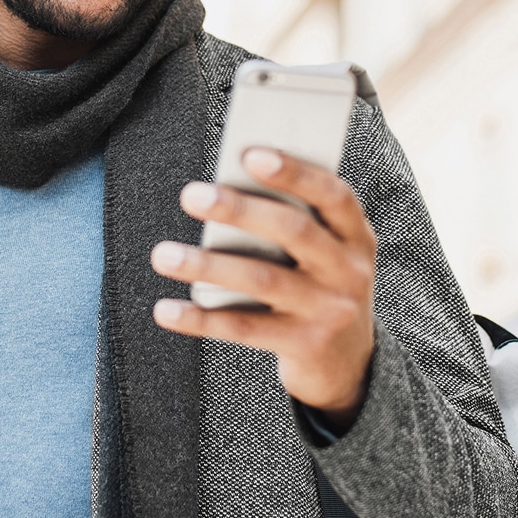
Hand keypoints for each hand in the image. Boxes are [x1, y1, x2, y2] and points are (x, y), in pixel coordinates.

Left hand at [151, 148, 376, 430]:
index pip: (333, 194)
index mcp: (355, 235)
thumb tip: (222, 190)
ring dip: (207, 265)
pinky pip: (245, 328)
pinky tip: (166, 309)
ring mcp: (329, 311)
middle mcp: (349, 270)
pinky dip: (201, 319)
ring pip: (262, 280)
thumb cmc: (317, 285)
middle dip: (239, 210)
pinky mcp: (304, 345)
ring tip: (163, 254)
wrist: (347, 363)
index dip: (295, 172)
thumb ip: (289, 220)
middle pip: (294, 231)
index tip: (249, 154)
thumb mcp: (322, 251)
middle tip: (191, 195)